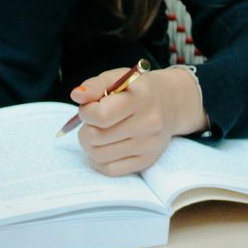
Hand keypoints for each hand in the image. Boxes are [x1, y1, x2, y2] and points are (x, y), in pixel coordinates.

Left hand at [72, 66, 207, 175]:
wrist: (170, 104)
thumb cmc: (138, 90)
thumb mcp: (118, 78)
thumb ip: (95, 85)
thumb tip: (77, 95)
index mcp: (142, 98)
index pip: (101, 115)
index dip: (86, 112)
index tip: (88, 107)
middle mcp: (149, 123)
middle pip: (96, 137)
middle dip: (86, 128)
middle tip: (93, 120)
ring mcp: (149, 145)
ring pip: (98, 156)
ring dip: (89, 144)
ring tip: (97, 131)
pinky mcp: (147, 161)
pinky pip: (110, 169)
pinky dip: (98, 159)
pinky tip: (103, 146)